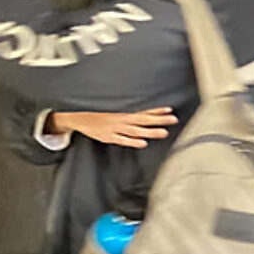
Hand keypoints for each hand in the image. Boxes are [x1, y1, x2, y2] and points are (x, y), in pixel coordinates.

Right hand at [49, 109, 177, 148]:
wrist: (79, 119)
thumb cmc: (102, 118)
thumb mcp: (118, 116)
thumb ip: (134, 117)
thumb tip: (152, 116)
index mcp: (125, 114)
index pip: (144, 112)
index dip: (157, 111)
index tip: (170, 110)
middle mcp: (122, 120)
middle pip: (143, 119)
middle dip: (159, 120)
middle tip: (174, 119)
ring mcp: (115, 128)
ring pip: (135, 130)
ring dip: (150, 131)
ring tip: (164, 132)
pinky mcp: (108, 137)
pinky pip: (122, 140)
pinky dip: (132, 141)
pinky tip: (143, 143)